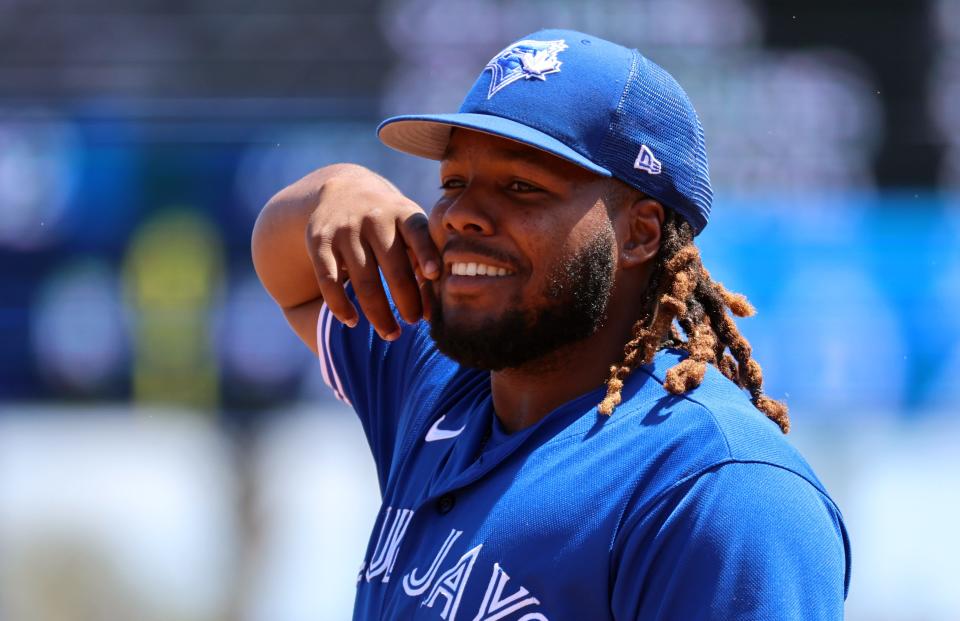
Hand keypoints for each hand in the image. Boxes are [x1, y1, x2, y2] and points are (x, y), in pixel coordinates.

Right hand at [302, 166, 440, 339]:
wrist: (341, 191)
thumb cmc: (389, 223)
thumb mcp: (408, 228)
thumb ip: (422, 261)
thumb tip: (428, 312)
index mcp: (403, 214)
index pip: (418, 234)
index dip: (426, 254)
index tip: (435, 275)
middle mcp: (375, 220)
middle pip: (393, 269)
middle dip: (406, 301)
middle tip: (413, 324)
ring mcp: (346, 231)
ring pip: (364, 282)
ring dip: (378, 314)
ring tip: (390, 333)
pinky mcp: (320, 242)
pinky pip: (329, 281)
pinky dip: (340, 305)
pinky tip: (352, 321)